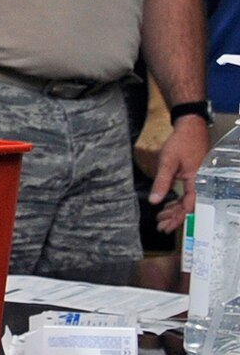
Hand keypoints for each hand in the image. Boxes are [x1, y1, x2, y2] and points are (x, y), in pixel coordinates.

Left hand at [151, 114, 210, 234]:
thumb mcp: (168, 163)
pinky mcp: (194, 178)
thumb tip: (154, 201)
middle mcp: (201, 184)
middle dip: (174, 218)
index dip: (177, 218)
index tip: (165, 227)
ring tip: (161, 218)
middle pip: (188, 207)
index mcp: (197, 182)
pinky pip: (187, 194)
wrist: (191, 128)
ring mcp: (198, 181)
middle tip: (160, 226)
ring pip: (187, 201)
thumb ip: (162, 182)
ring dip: (174, 210)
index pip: (188, 206)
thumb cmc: (181, 143)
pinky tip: (167, 205)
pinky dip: (177, 201)